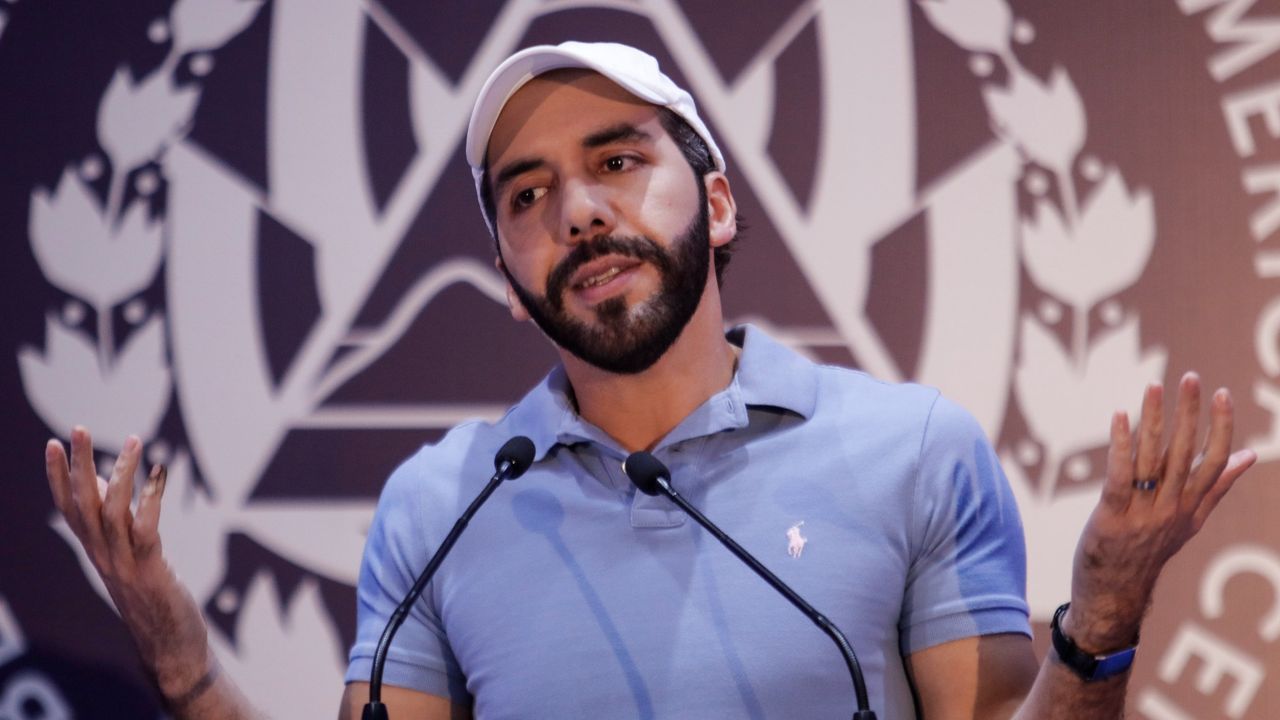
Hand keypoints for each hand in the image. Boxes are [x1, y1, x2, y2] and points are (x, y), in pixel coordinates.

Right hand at [46, 427, 213, 702]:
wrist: (168, 644)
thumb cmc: (154, 595)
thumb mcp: (130, 555)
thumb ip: (116, 521)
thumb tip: (106, 482)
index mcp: (95, 550)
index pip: (68, 507)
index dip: (58, 476)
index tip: (53, 443)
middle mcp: (102, 555)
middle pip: (82, 504)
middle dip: (77, 465)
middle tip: (76, 429)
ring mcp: (123, 563)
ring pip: (112, 512)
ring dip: (120, 474)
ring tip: (133, 440)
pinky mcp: (150, 569)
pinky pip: (145, 529)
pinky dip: (150, 499)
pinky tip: (159, 473)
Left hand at [1064, 373, 1256, 651]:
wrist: (1115, 592)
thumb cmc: (1150, 549)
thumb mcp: (1190, 520)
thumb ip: (1216, 487)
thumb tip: (1249, 455)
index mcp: (1191, 505)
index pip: (1214, 461)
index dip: (1221, 427)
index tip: (1223, 394)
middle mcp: (1172, 507)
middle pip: (1185, 452)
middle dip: (1189, 413)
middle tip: (1190, 377)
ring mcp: (1142, 512)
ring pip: (1152, 458)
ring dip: (1153, 418)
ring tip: (1154, 385)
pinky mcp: (1111, 516)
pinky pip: (1119, 474)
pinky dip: (1120, 443)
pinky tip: (1120, 415)